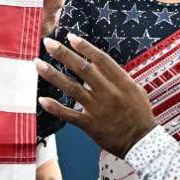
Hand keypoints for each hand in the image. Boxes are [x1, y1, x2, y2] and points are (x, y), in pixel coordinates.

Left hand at [36, 34, 155, 157]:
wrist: (141, 141)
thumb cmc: (139, 114)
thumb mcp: (135, 90)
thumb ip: (117, 76)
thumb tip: (98, 62)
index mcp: (121, 82)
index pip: (101, 59)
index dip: (85, 47)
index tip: (70, 37)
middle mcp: (108, 93)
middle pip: (83, 69)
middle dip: (64, 54)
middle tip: (48, 43)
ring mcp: (97, 109)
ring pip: (71, 88)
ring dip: (53, 75)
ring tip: (38, 63)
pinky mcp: (89, 125)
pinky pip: (68, 114)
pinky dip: (54, 107)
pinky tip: (41, 99)